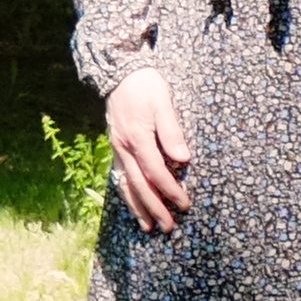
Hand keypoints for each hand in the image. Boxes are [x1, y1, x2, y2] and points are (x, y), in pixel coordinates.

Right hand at [106, 65, 192, 231]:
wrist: (118, 73)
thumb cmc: (145, 86)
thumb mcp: (163, 102)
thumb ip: (171, 131)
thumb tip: (182, 158)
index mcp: (137, 138)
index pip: (156, 172)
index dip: (171, 190)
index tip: (184, 204)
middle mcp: (124, 148)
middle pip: (139, 185)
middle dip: (154, 208)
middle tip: (167, 227)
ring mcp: (117, 150)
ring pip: (126, 185)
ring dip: (138, 207)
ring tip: (147, 227)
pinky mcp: (115, 148)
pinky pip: (120, 177)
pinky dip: (127, 194)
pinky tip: (134, 204)